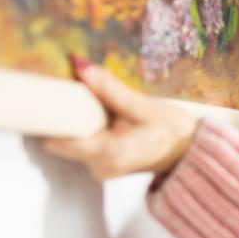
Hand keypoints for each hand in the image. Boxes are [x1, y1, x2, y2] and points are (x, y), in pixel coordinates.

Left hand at [43, 56, 199, 179]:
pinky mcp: (102, 165)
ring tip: (94, 103)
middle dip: (64, 117)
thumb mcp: (144, 106)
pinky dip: (88, 129)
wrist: (189, 153)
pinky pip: (83, 144)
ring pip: (71, 141)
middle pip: (60, 140)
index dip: (51, 117)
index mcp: (107, 153)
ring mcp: (99, 169)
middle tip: (73, 91)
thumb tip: (82, 68)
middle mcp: (98, 167)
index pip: (57, 138)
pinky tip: (104, 116)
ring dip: (78, 122)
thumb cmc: (172, 132)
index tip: (49, 95)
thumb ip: (110, 90)